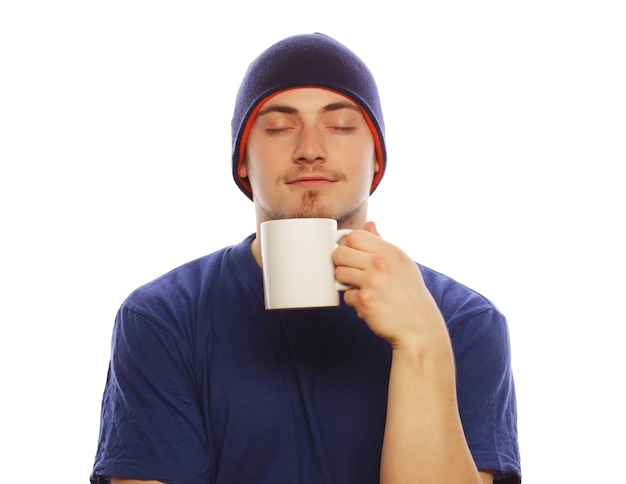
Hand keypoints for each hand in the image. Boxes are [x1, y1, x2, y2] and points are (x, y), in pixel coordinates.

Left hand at [333, 221, 448, 350]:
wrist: (419, 326)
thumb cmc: (409, 294)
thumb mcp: (402, 263)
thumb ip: (382, 244)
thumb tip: (369, 224)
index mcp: (390, 252)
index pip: (355, 235)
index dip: (348, 245)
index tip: (352, 255)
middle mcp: (381, 264)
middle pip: (340, 252)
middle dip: (341, 263)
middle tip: (352, 272)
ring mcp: (372, 282)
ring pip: (339, 273)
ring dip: (346, 282)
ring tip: (362, 288)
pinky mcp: (365, 301)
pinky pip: (345, 296)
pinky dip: (354, 302)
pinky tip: (369, 304)